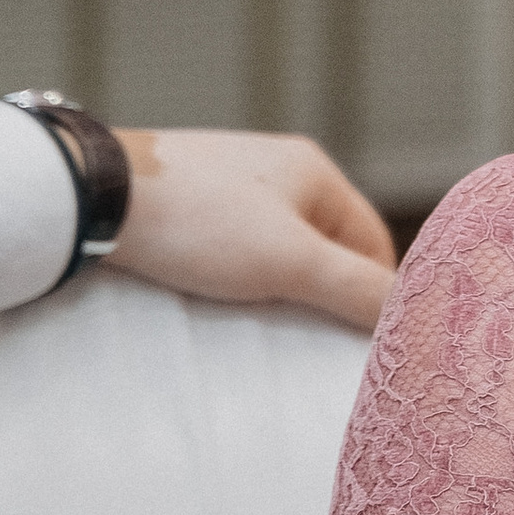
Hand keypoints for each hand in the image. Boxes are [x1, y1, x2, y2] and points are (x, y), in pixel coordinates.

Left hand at [111, 129, 397, 335]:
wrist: (97, 196)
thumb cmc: (201, 224)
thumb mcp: (291, 263)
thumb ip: (357, 289)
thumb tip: (417, 315)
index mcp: (315, 171)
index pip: (374, 245)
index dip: (376, 297)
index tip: (364, 346)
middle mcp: (279, 168)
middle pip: (328, 248)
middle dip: (325, 294)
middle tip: (314, 344)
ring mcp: (232, 182)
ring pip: (281, 250)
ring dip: (281, 288)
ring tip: (264, 325)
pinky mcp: (191, 200)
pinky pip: (238, 247)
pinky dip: (240, 276)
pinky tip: (221, 299)